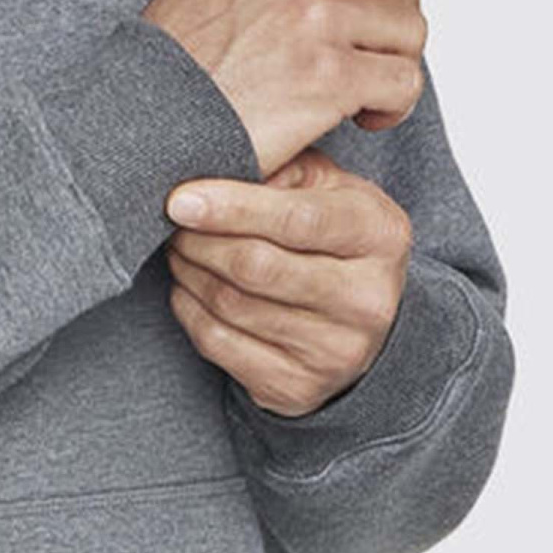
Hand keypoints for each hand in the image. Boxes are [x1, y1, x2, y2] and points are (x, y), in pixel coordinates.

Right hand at [139, 0, 427, 176]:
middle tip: (363, 59)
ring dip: (393, 66)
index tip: (354, 14)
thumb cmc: (172, 64)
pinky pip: (403, 82)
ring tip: (360, 93)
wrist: (139, 123)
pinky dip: (392, 106)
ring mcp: (311, 15)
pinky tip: (362, 118)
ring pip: (410, 30)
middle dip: (390, 25)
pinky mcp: (327, 76)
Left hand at [161, 147, 412, 416]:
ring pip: (232, 305)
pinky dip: (189, 310)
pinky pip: (218, 343)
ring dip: (189, 270)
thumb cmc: (332, 235)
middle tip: (171, 220)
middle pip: (256, 266)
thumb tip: (215, 165)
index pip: (297, 219)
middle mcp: (367, 299)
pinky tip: (188, 286)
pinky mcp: (298, 387)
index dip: (233, 207)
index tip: (180, 198)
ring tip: (179, 247)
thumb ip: (282, 168)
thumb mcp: (326, 188)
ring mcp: (336, 351)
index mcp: (380, 235)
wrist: (362, 320)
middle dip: (199, 240)